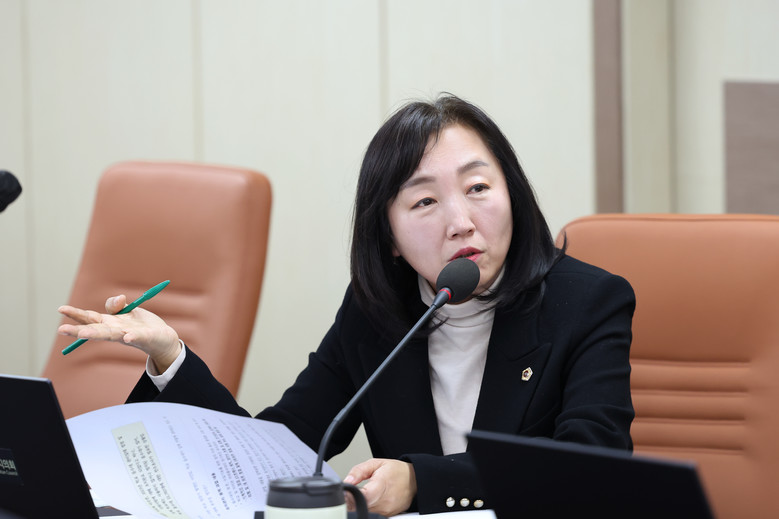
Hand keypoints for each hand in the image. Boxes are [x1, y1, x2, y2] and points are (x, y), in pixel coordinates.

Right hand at [58, 294, 180, 371]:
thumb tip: (118, 298)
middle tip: (61, 329)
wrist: (163, 339)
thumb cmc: (141, 326)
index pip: (89, 317)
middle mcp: (115, 331)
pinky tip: (127, 336)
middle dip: (78, 330)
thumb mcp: (127, 311)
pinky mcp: (144, 338)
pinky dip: (132, 336)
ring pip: (110, 335)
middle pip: (95, 329)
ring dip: (96, 334)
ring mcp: (128, 335)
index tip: (60, 309)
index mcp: (110, 323)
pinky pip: (137, 337)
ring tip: (83, 333)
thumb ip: (116, 305)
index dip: (75, 313)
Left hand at [344, 458, 416, 516]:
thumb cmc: (396, 471)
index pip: (361, 497)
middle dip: (352, 501)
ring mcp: (387, 511)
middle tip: (350, 493)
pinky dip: (369, 508)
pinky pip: (374, 514)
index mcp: (381, 485)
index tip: (344, 492)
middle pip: (361, 507)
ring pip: (366, 512)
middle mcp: (385, 502)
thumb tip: (347, 480)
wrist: (414, 479)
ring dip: (360, 505)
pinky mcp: (389, 515)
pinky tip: (371, 500)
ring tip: (363, 495)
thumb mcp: (376, 463)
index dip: (350, 496)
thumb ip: (359, 471)